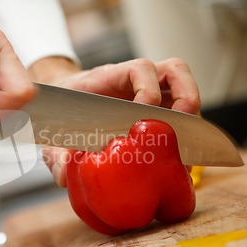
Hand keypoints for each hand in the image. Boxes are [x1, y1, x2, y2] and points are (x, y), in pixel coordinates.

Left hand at [30, 57, 200, 186]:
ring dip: (192, 108)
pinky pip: (180, 107)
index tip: (144, 115)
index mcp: (108, 79)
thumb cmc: (61, 112)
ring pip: (182, 86)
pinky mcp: (156, 105)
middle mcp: (133, 81)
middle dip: (185, 95)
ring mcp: (148, 90)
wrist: (60, 102)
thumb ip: (57, 154)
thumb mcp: (54, 133)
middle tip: (180, 125)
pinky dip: (187, 126)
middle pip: (174, 71)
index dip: (148, 89)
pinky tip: (180, 150)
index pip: (139, 69)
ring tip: (188, 139)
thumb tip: (66, 176)